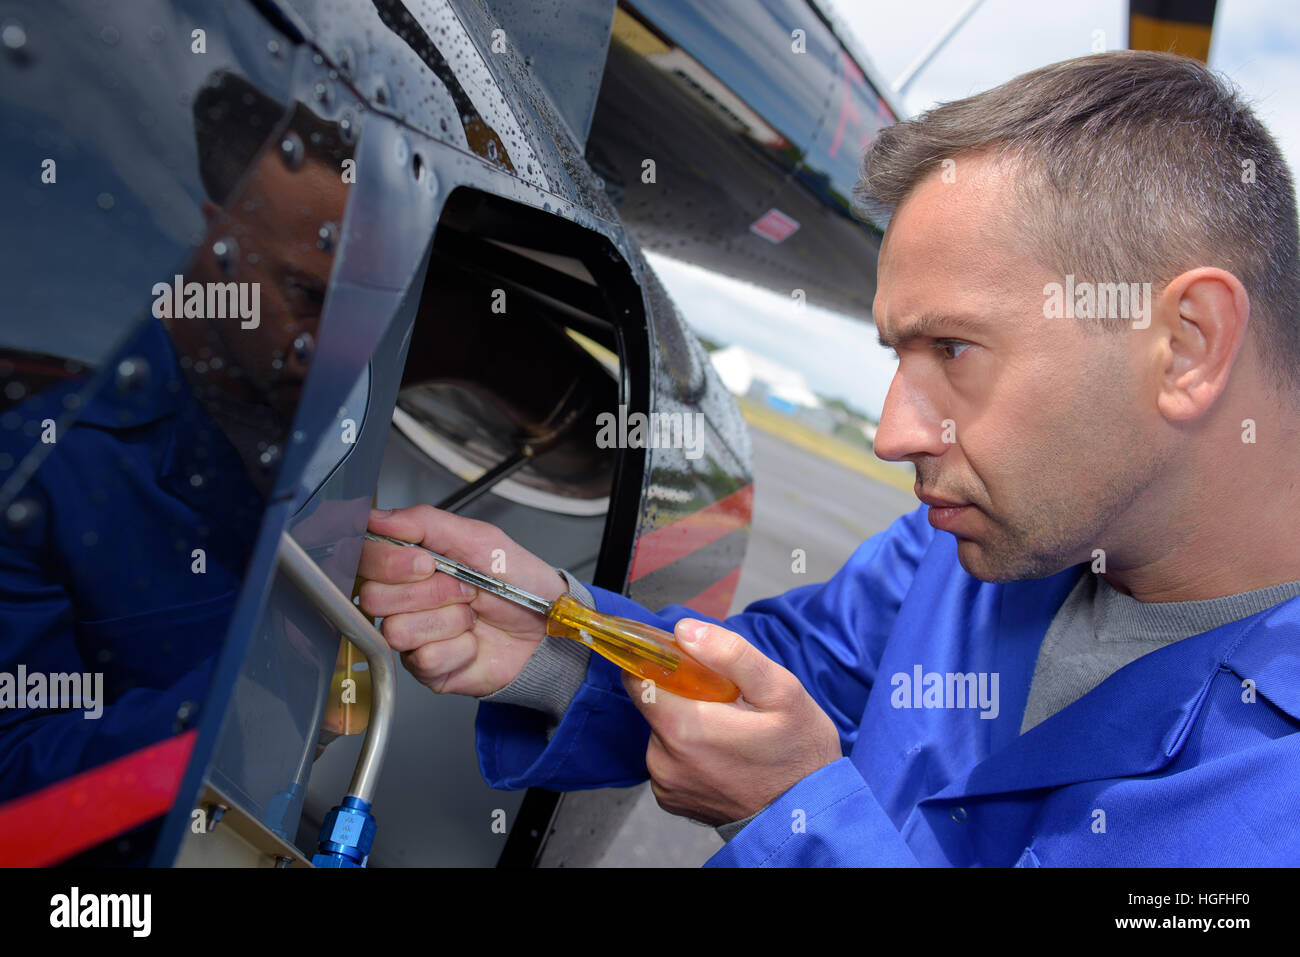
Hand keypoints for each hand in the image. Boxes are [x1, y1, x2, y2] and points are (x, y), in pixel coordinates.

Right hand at [357, 506, 567, 696]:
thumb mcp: (478, 539)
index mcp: (408, 563)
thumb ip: (424, 522)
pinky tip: (473, 640)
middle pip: (374, 597)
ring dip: (448, 620)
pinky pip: (424, 659)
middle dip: (431, 591)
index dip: (389, 562)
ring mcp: (411, 636)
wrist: (545, 626)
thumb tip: (377, 517)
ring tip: (471, 614)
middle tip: (465, 589)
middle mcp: (402, 600)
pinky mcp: (425, 669)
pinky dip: (459, 648)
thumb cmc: (517, 581)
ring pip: (398, 630)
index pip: (363, 558)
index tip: (426, 562)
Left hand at [621, 618, 842, 825]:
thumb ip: (730, 655)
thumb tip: (685, 631)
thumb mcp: (781, 691)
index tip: (690, 662)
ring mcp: (664, 784)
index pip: (638, 677)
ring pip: (662, 730)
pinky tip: (723, 756)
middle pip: (654, 703)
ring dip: (688, 723)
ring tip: (731, 734)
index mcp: (683, 728)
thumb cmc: (799, 753)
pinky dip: (689, 751)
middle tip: (729, 703)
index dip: (660, 661)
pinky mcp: (670, 799)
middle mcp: (663, 759)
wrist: (809, 818)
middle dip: (684, 694)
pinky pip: (668, 758)